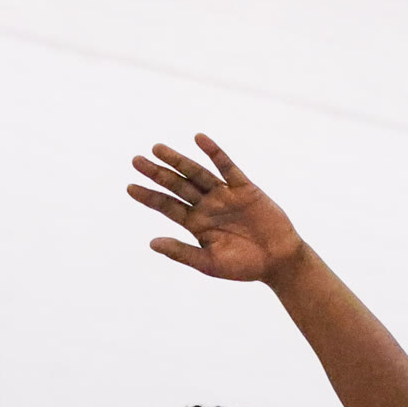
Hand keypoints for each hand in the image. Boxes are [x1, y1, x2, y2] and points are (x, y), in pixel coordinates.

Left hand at [128, 135, 303, 283]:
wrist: (277, 261)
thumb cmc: (244, 267)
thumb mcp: (209, 263)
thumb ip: (182, 252)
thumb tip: (152, 243)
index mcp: (196, 224)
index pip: (167, 206)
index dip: (149, 196)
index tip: (129, 186)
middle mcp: (207, 206)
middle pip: (177, 185)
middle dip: (157, 173)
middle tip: (136, 160)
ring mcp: (224, 194)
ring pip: (196, 173)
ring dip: (178, 161)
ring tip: (158, 149)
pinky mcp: (243, 187)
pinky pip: (226, 167)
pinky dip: (214, 153)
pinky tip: (199, 139)